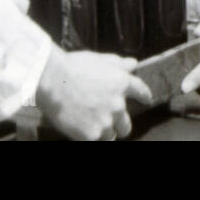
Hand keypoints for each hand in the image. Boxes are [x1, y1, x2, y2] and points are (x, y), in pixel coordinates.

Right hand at [35, 48, 152, 140]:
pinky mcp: (92, 135)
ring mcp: (105, 122)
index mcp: (121, 83)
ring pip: (112, 135)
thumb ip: (118, 63)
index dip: (144, 96)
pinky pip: (97, 140)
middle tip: (110, 120)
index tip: (146, 100)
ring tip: (93, 126)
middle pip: (126, 124)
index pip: (141, 92)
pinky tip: (83, 130)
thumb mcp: (98, 59)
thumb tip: (133, 63)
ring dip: (105, 131)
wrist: (53, 81)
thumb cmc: (72, 67)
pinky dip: (91, 137)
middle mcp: (118, 105)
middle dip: (120, 123)